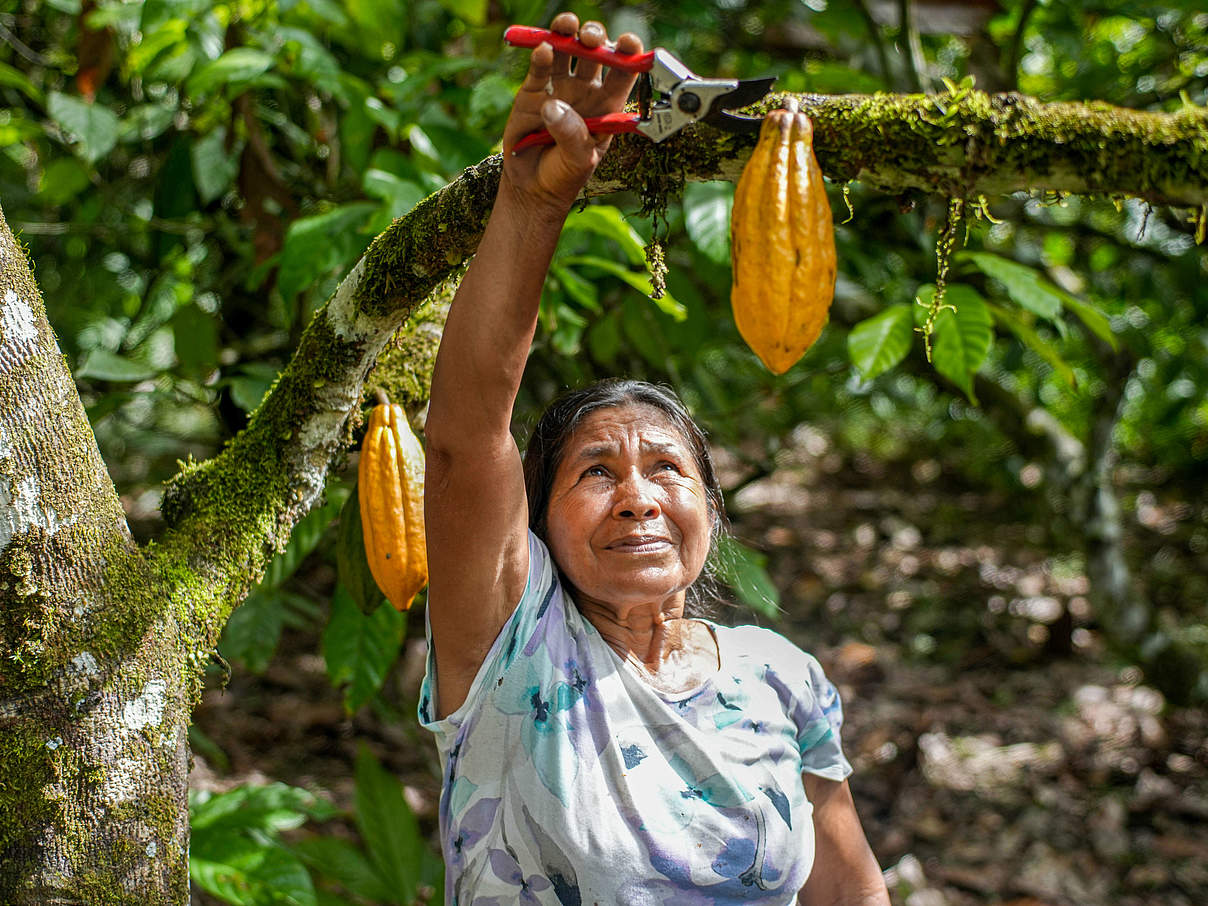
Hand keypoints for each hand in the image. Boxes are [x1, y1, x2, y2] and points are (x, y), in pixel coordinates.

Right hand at [500, 12, 642, 213]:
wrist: (532, 188)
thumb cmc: (563, 176)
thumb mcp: (578, 161)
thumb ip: (572, 135)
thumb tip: (554, 106)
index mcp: (607, 105)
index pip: (624, 73)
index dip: (629, 54)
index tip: (630, 44)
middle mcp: (586, 91)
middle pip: (595, 53)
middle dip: (595, 38)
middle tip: (591, 39)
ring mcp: (559, 88)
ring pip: (567, 50)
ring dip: (568, 33)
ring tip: (567, 26)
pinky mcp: (533, 91)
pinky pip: (540, 67)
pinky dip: (542, 55)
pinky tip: (544, 49)